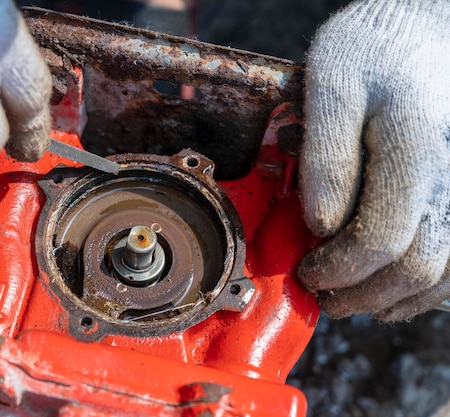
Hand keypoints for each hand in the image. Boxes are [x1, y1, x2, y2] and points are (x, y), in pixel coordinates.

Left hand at [298, 0, 449, 320]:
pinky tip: (390, 287)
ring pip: (444, 274)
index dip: (339, 268)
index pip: (381, 236)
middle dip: (361, 293)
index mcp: (413, 142)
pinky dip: (424, 287)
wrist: (422, 39)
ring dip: (392, 298)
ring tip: (351, 296)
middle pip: (416, 266)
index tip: (307, 271)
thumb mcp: (331, 83)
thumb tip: (321, 224)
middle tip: (323, 293)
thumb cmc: (371, 54)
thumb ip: (326, 155)